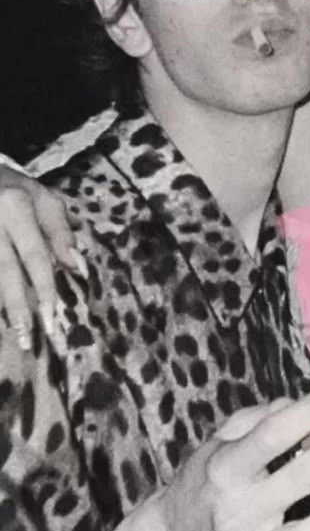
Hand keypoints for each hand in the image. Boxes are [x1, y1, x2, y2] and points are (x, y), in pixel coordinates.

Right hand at [0, 166, 79, 349]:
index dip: (45, 289)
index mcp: (17, 206)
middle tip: (30, 341)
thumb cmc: (16, 189)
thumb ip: (61, 234)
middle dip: (19, 308)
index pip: (35, 256)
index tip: (53, 318)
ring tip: (14, 336)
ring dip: (3, 307)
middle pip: (6, 271)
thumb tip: (80, 268)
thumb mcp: (44, 201)